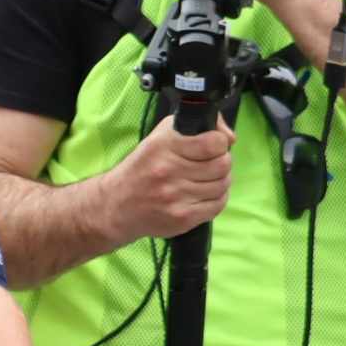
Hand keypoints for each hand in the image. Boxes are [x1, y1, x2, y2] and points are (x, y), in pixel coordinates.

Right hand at [101, 114, 234, 241]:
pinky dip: (216, 198)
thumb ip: (195, 127)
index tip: (213, 145)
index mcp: (163, 146)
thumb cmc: (142, 167)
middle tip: (209, 164)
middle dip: (221, 162)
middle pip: (222, 164)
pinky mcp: (182, 217)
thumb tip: (230, 137)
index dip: (219, 142)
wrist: (116, 205)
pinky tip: (202, 195)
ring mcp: (175, 196)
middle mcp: (168, 170)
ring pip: (222, 185)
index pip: (213, 142)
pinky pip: (218, 205)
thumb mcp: (160, 138)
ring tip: (204, 180)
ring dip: (219, 181)